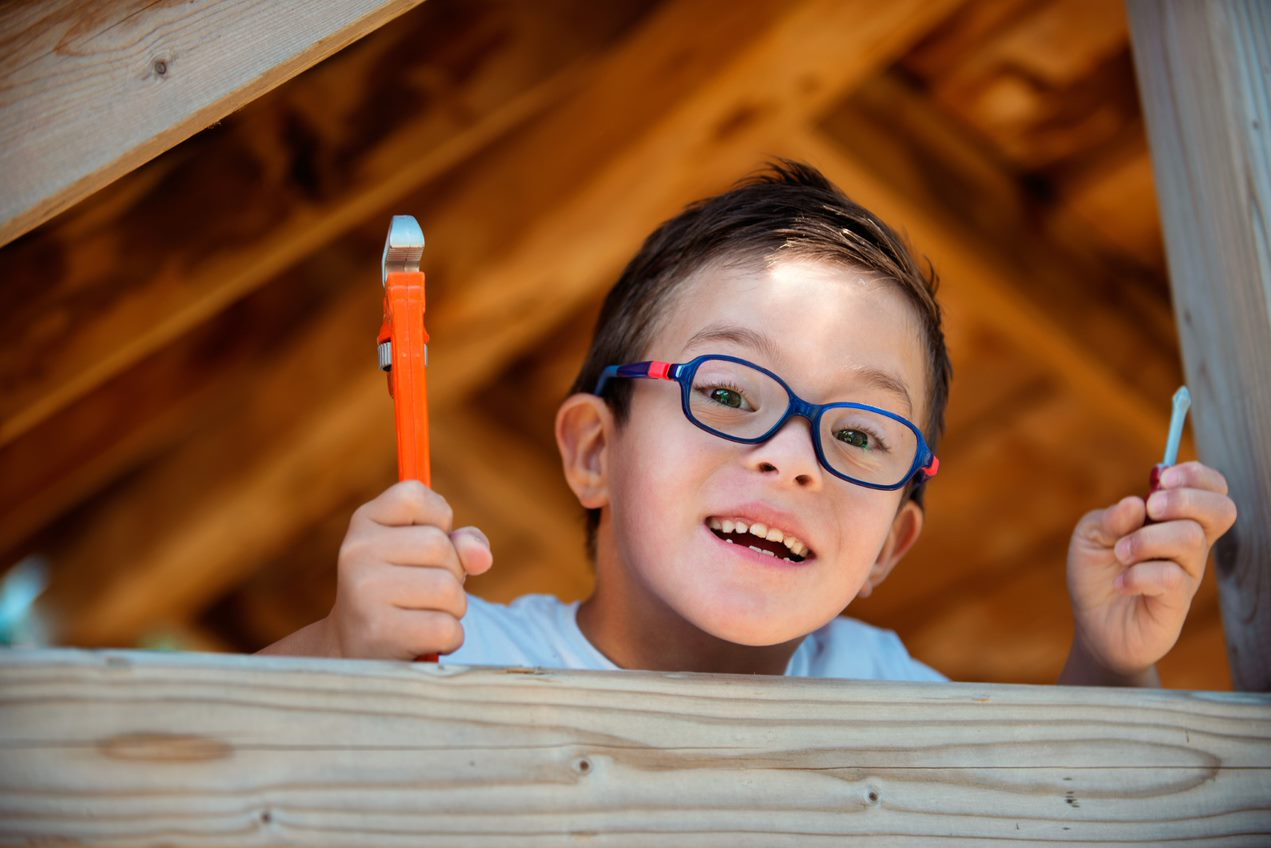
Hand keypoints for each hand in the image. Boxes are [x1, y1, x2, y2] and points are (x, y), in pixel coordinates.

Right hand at [324, 480, 492, 659]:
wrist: (357, 651)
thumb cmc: (401, 593)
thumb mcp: (425, 555)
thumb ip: (460, 543)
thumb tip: (481, 556)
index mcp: (364, 521)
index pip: (415, 495)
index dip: (438, 519)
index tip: (424, 543)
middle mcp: (357, 551)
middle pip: (440, 546)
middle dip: (451, 573)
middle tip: (425, 592)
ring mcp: (364, 592)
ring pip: (447, 589)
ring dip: (452, 609)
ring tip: (424, 616)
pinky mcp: (379, 632)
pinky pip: (445, 627)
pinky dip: (449, 637)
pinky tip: (424, 640)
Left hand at [1065, 461, 1236, 680]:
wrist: (1093, 623)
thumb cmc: (1097, 573)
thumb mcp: (1091, 535)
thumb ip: (1111, 516)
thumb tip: (1137, 503)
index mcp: (1173, 520)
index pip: (1212, 489)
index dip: (1197, 476)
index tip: (1162, 477)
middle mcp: (1189, 545)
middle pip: (1222, 509)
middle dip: (1185, 499)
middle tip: (1151, 507)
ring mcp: (1187, 574)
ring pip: (1191, 539)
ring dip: (1147, 539)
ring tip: (1120, 553)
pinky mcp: (1177, 602)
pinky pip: (1172, 577)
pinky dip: (1138, 574)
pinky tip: (1121, 582)